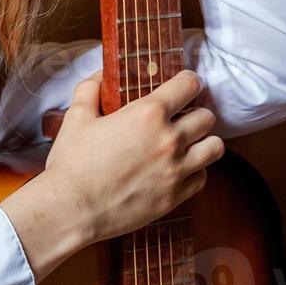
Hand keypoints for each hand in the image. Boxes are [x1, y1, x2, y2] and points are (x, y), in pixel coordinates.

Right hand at [0, 69, 222, 284]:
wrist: (70, 208)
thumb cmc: (71, 163)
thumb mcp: (76, 117)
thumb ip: (90, 89)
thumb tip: (99, 76)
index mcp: (147, 114)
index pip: (188, 86)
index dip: (188, 81)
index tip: (185, 84)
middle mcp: (169, 140)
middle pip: (207, 117)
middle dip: (195, 113)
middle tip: (183, 117)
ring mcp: (176, 170)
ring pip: (215, 147)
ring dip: (204, 142)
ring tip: (190, 144)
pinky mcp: (175, 196)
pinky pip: (203, 177)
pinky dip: (195, 171)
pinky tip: (179, 169)